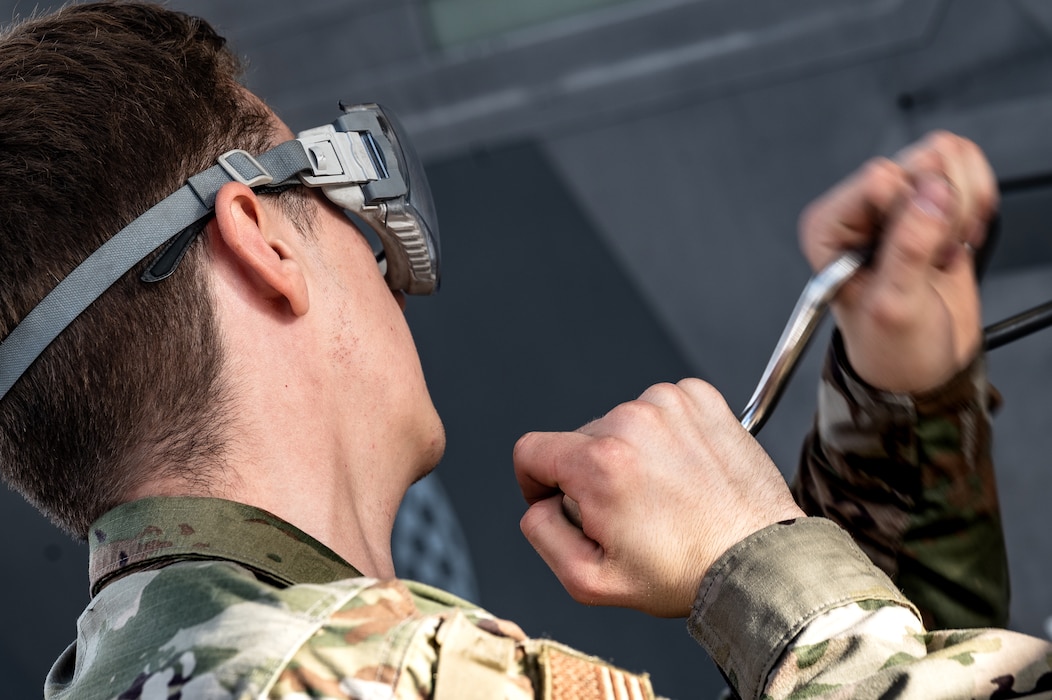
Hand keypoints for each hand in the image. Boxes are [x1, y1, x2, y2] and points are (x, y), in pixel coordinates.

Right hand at [514, 379, 803, 617]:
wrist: (760, 559)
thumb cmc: (686, 571)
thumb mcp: (590, 581)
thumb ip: (542, 535)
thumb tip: (538, 504)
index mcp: (600, 462)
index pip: (531, 450)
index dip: (535, 482)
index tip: (560, 502)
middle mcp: (632, 421)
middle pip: (579, 440)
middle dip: (593, 475)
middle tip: (632, 514)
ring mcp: (670, 404)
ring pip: (620, 424)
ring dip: (631, 453)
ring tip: (665, 493)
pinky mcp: (700, 398)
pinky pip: (659, 409)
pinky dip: (665, 436)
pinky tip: (684, 471)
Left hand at [799, 131, 997, 392]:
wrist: (918, 363)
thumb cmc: (889, 344)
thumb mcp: (894, 305)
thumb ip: (909, 248)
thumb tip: (932, 194)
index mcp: (829, 226)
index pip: (880, 178)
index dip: (912, 211)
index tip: (919, 250)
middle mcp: (858, 206)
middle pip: (920, 160)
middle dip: (944, 211)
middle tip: (934, 256)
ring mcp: (897, 199)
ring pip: (947, 156)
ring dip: (962, 207)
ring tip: (944, 251)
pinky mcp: (932, 199)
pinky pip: (967, 166)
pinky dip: (977, 202)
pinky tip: (959, 240)